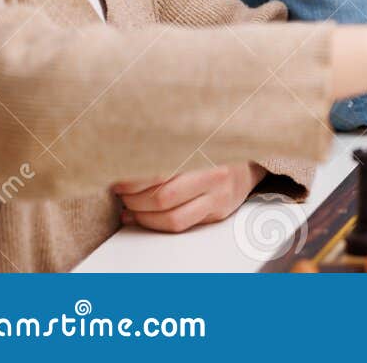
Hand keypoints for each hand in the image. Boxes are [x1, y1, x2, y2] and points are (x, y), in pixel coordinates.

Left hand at [113, 162, 262, 232]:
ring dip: (142, 216)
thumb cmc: (214, 148)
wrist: (249, 159)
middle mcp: (213, 175)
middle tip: (121, 193)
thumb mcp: (192, 140)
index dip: (132, 181)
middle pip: (163, 198)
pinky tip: (142, 217)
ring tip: (129, 206)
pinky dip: (154, 224)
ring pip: (171, 218)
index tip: (117, 180)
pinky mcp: (218, 212)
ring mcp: (218, 196)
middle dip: (134, 200)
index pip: (160, 172)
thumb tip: (124, 165)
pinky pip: (180, 226)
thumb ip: (165, 150)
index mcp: (204, 151)